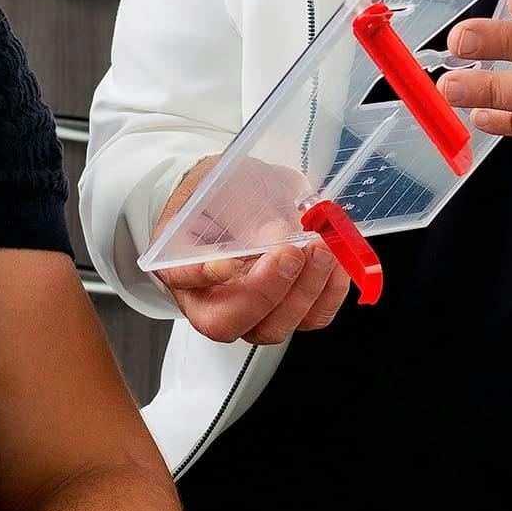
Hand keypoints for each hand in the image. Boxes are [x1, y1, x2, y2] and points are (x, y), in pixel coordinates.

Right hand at [148, 154, 349, 344]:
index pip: (180, 278)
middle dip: (265, 291)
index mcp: (177, 260)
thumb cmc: (225, 190)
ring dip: (304, 292)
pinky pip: (310, 318)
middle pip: (227, 320)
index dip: (202, 276)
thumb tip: (277, 238)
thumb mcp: (228, 183)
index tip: (226, 263)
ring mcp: (249, 310)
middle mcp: (208, 296)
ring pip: (272, 327)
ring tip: (320, 251)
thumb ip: (247, 211)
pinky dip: (328, 293)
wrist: (245, 193)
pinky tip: (334, 264)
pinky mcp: (286, 310)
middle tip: (290, 254)